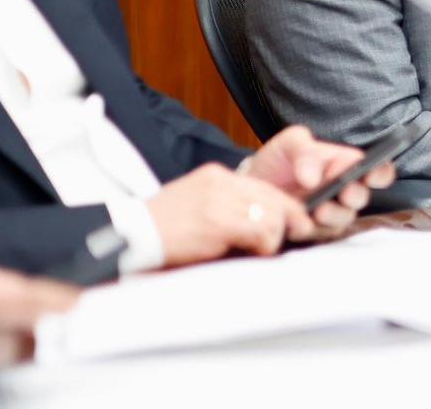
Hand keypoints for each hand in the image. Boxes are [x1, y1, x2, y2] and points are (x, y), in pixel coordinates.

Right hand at [147, 164, 312, 266]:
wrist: (133, 234)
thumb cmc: (162, 229)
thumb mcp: (196, 205)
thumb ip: (226, 206)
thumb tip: (259, 222)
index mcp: (216, 176)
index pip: (264, 186)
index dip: (285, 205)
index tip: (297, 221)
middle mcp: (221, 182)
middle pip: (273, 197)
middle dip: (288, 220)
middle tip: (292, 237)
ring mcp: (220, 199)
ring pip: (272, 215)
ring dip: (272, 238)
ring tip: (259, 250)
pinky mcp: (219, 221)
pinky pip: (260, 232)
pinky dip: (263, 247)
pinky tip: (251, 254)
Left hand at [245, 125, 394, 235]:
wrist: (253, 183)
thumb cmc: (279, 160)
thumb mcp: (290, 143)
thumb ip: (305, 151)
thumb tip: (313, 178)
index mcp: (347, 165)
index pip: (377, 171)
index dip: (380, 173)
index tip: (370, 173)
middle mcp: (345, 192)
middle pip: (361, 197)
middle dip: (354, 194)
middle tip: (344, 190)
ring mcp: (331, 214)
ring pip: (343, 219)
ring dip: (333, 214)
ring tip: (319, 209)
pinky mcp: (313, 232)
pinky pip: (319, 234)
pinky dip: (311, 228)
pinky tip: (300, 221)